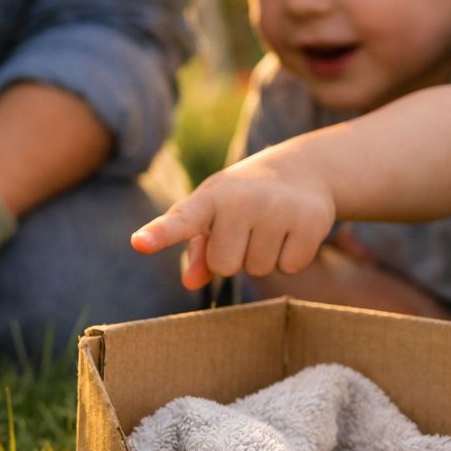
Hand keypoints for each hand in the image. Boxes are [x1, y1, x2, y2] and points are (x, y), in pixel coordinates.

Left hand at [130, 151, 335, 289]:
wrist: (302, 169)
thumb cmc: (242, 200)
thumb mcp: (214, 215)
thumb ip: (198, 249)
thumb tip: (191, 281)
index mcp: (209, 199)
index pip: (180, 221)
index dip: (160, 233)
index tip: (139, 243)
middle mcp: (242, 200)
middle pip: (224, 267)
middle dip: (234, 258)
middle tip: (247, 229)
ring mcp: (278, 208)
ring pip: (257, 269)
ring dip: (263, 257)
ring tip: (271, 227)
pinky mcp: (310, 221)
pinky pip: (289, 268)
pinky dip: (290, 258)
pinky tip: (292, 231)